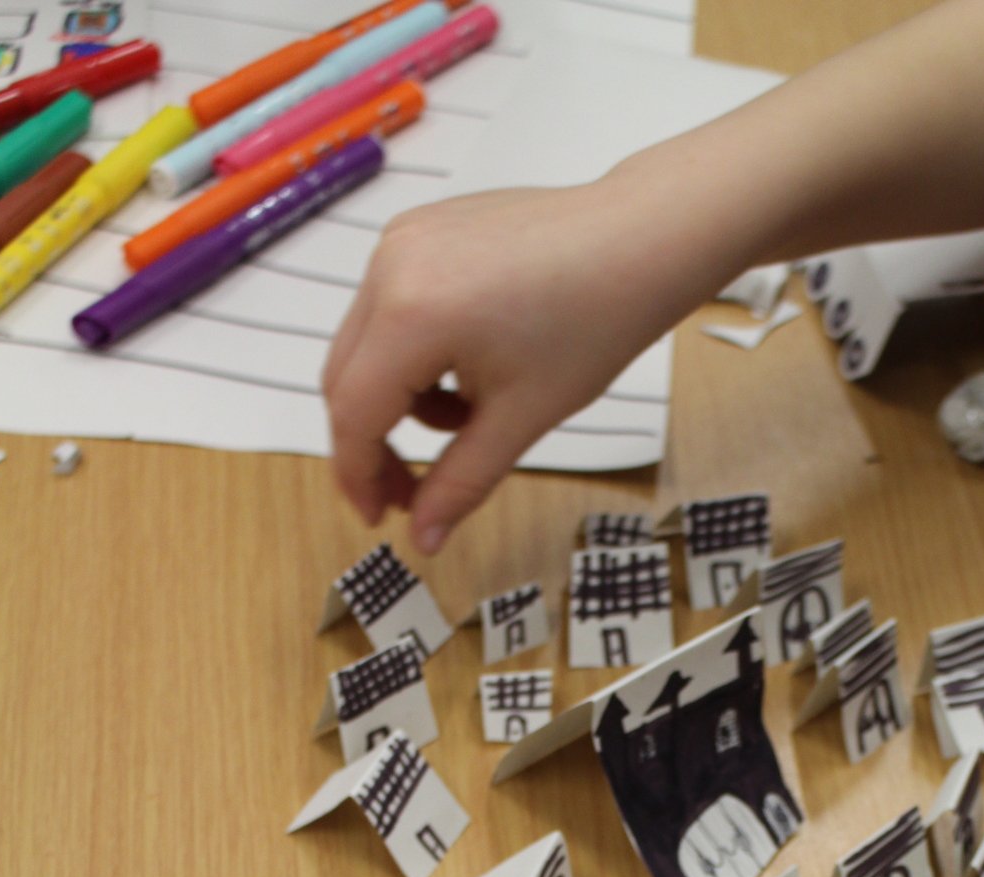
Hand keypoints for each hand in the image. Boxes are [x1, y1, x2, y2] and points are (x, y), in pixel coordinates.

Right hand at [322, 179, 721, 552]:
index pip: (353, 414)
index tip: (381, 517)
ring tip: (468, 419)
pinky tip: (469, 372)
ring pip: (366, 346)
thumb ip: (460, 484)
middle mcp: (390, 266)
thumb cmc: (595, 319)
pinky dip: (413, 356)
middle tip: (411, 494)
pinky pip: (390, 309)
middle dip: (373, 445)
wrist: (638, 241)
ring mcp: (402, 240)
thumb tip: (422, 538)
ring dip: (399, 401)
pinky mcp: (420, 231)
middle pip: (345, 380)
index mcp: (411, 314)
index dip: (360, 477)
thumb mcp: (521, 418)